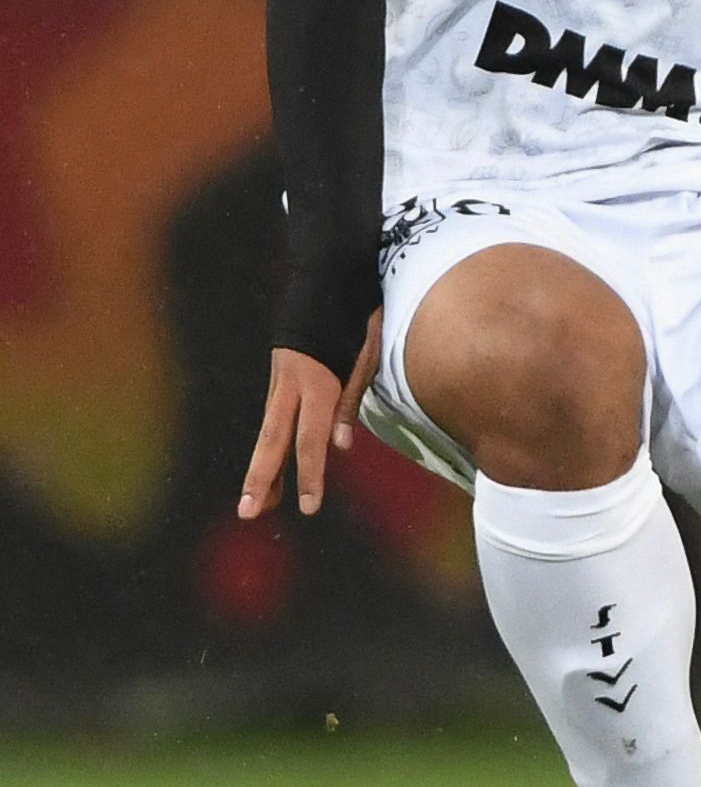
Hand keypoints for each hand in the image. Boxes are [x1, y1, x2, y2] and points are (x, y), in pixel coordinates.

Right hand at [237, 309, 381, 517]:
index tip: (309, 508)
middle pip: (273, 439)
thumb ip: (351, 401)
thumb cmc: (358, 314)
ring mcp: (281, 378)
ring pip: (268, 430)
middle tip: (248, 513)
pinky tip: (271, 466)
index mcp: (317, 380)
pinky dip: (272, 445)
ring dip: (262, 467)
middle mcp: (291, 383)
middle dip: (261, 478)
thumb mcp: (367, 354)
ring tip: (256, 503)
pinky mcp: (281, 375)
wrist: (329, 273)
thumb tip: (339, 447)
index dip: (310, 475)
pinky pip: (275, 417)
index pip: (311, 439)